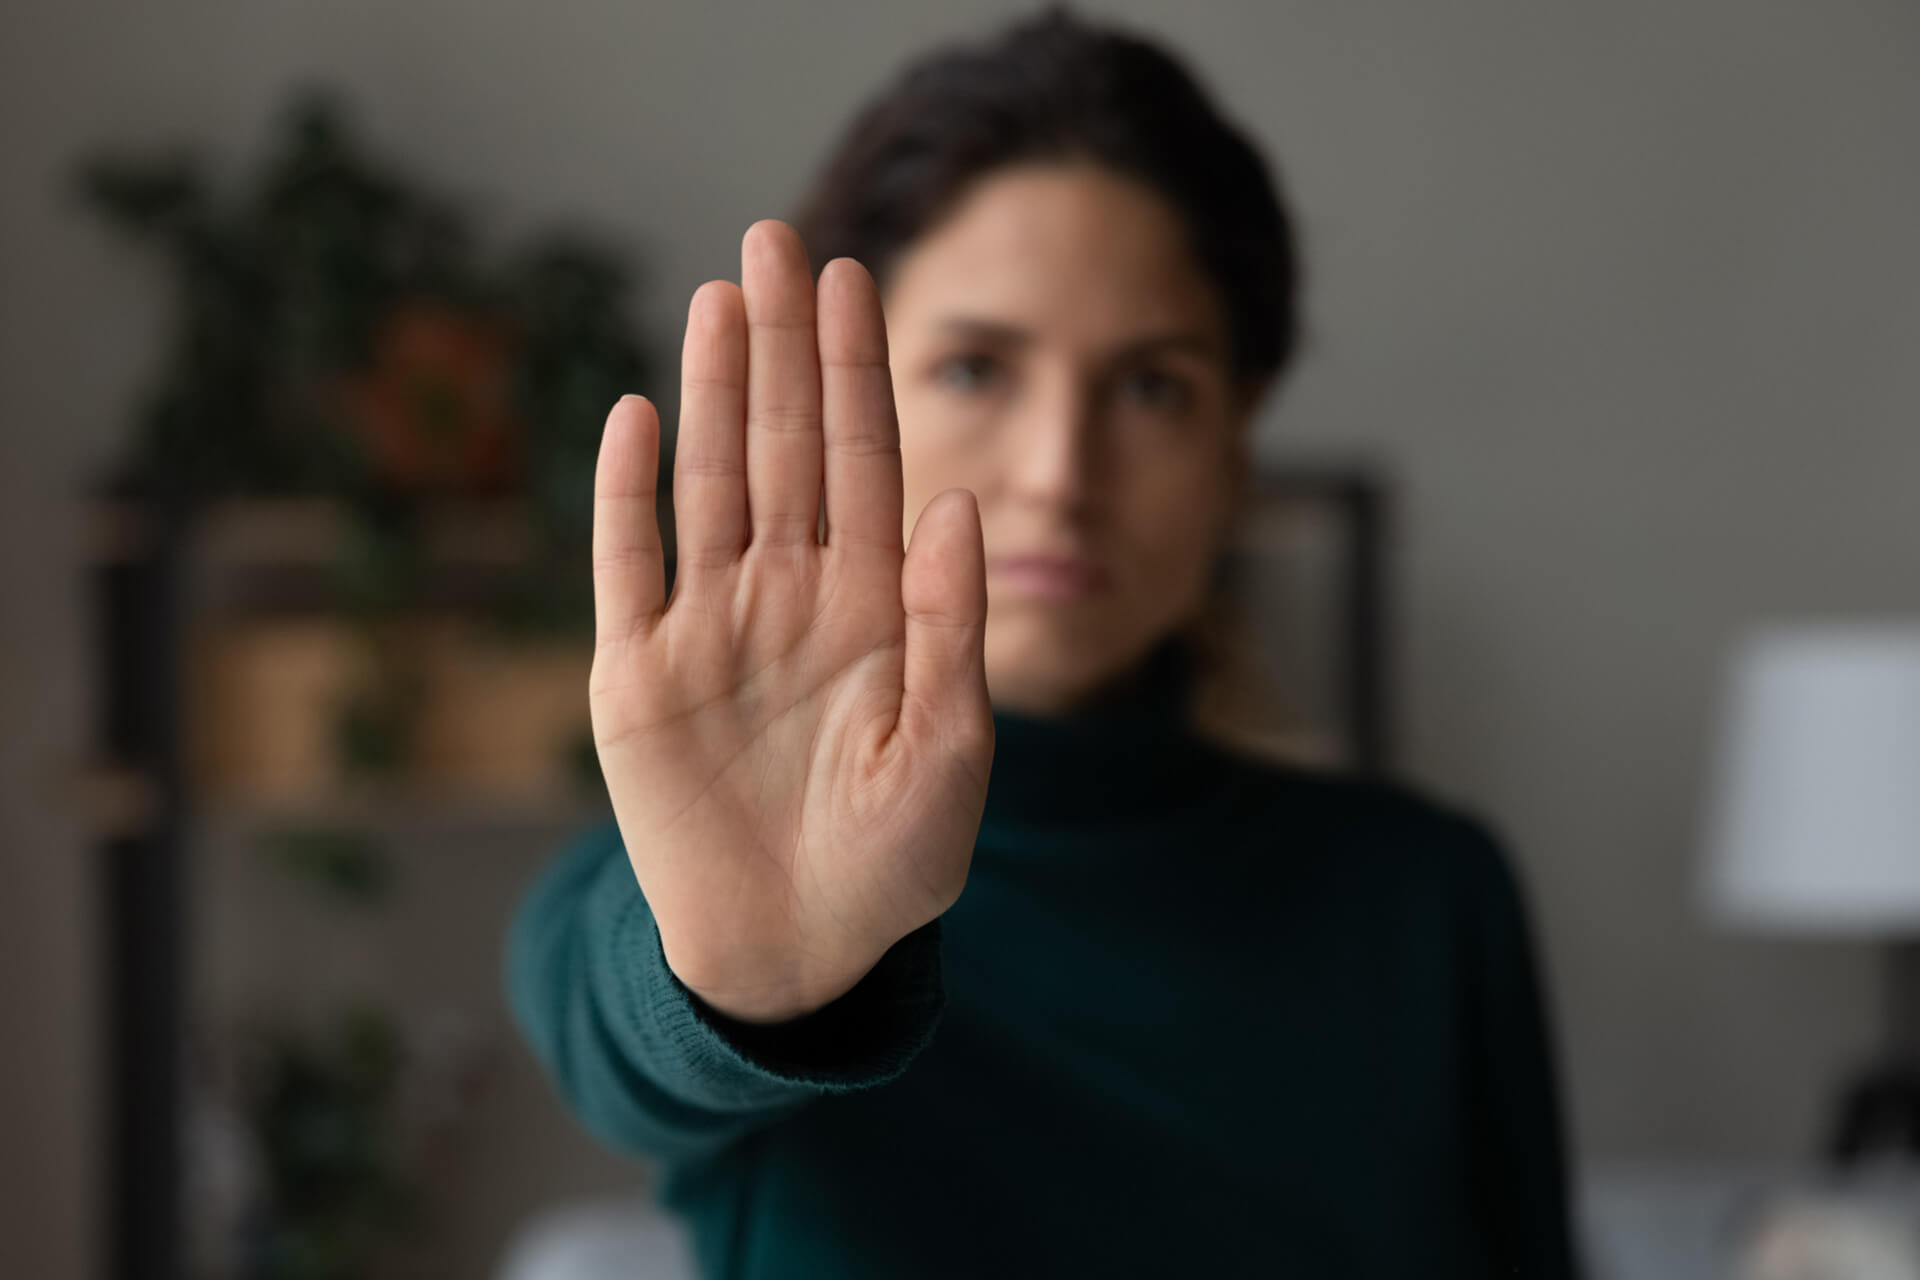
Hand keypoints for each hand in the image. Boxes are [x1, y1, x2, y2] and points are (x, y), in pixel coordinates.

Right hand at [587, 219, 993, 1023]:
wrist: (797, 955)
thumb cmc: (893, 864)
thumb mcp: (951, 752)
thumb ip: (954, 627)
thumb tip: (961, 501)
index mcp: (872, 608)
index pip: (863, 462)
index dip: (855, 371)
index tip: (855, 276)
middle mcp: (789, 598)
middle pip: (782, 445)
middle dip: (782, 345)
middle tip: (777, 237)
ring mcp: (711, 630)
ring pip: (708, 483)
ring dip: (709, 391)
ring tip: (718, 298)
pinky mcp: (637, 680)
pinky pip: (627, 566)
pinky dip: (625, 494)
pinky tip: (633, 413)